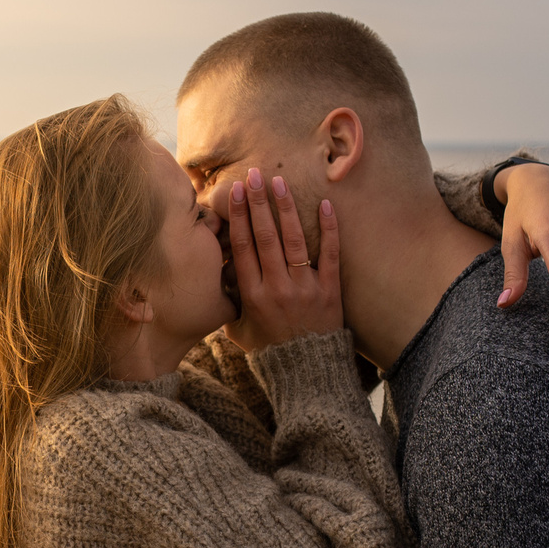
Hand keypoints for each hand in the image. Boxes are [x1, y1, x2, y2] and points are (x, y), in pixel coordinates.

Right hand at [222, 168, 344, 352]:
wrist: (308, 372)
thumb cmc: (270, 351)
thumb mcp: (240, 332)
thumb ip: (229, 305)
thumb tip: (217, 280)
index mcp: (253, 296)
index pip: (244, 248)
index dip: (240, 217)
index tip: (237, 193)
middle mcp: (278, 288)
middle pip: (265, 237)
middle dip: (259, 203)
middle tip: (254, 175)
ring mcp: (306, 287)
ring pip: (294, 240)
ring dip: (286, 209)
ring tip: (279, 183)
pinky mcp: (330, 290)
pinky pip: (331, 254)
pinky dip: (329, 229)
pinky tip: (325, 204)